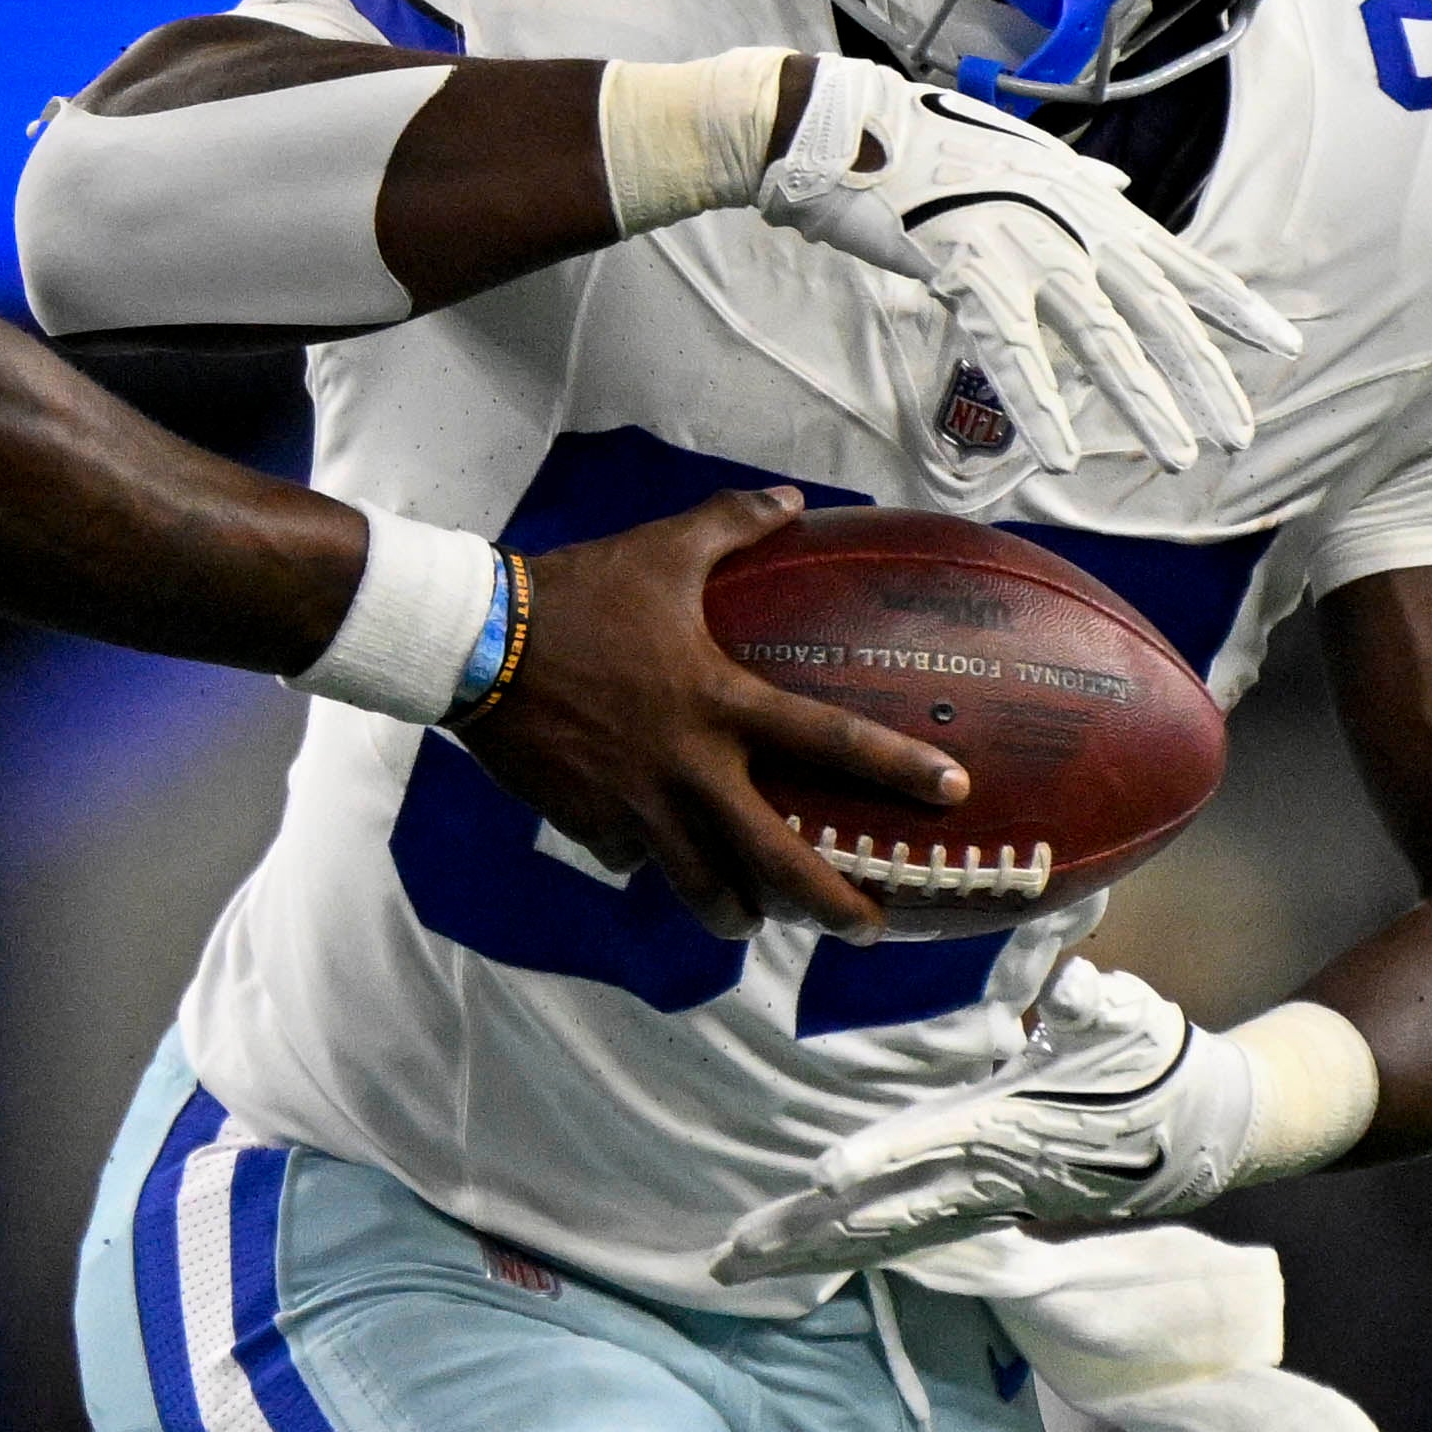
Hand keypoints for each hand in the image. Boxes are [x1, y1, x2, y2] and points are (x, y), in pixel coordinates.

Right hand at [460, 488, 968, 936]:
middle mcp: (691, 769)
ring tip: (759, 924)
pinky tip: (654, 859)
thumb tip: (787, 501)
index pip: (830, 741)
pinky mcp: (592, 829)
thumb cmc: (577, 593)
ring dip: (740, 914)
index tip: (952, 792)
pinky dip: (651, 863)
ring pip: (705, 888)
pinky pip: (635, 861)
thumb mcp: (662, 550)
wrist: (479, 645)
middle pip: (777, 861)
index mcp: (721, 703)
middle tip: (870, 930)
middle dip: (832, 907)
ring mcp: (641, 810)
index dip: (897, 768)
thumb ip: (732, 526)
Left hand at [712, 964, 1273, 1285]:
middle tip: (729, 1255)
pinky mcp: (982, 1211)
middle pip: (883, 1212)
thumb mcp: (1131, 1024)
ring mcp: (981, 1204)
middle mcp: (985, 1177)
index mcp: (1008, 1124)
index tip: (822, 1172)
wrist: (1194, 1135)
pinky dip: (847, 1253)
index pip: (935, 1141)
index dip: (882, 1156)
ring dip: (809, 1253)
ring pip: (881, 1236)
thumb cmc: (1152, 1065)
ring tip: (735, 1265)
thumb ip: (1098, 1007)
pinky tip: (802, 1261)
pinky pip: (902, 1240)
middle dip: (806, 1234)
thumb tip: (1078, 987)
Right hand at [743, 55, 1296, 498]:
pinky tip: (1063, 456)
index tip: (1283, 349)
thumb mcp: (1026, 156)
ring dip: (1144, 402)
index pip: (1182, 266)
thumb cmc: (934, 148)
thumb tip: (1122, 183)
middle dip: (1204, 378)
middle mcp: (1076, 227)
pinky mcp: (971, 272)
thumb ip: (1081, 181)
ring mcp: (1028, 248)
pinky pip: (1013, 355)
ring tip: (1179, 454)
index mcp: (1094, 208)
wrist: (853, 132)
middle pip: (1157, 313)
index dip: (1235, 310)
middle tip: (1239, 436)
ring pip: (1100, 339)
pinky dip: (1041, 408)